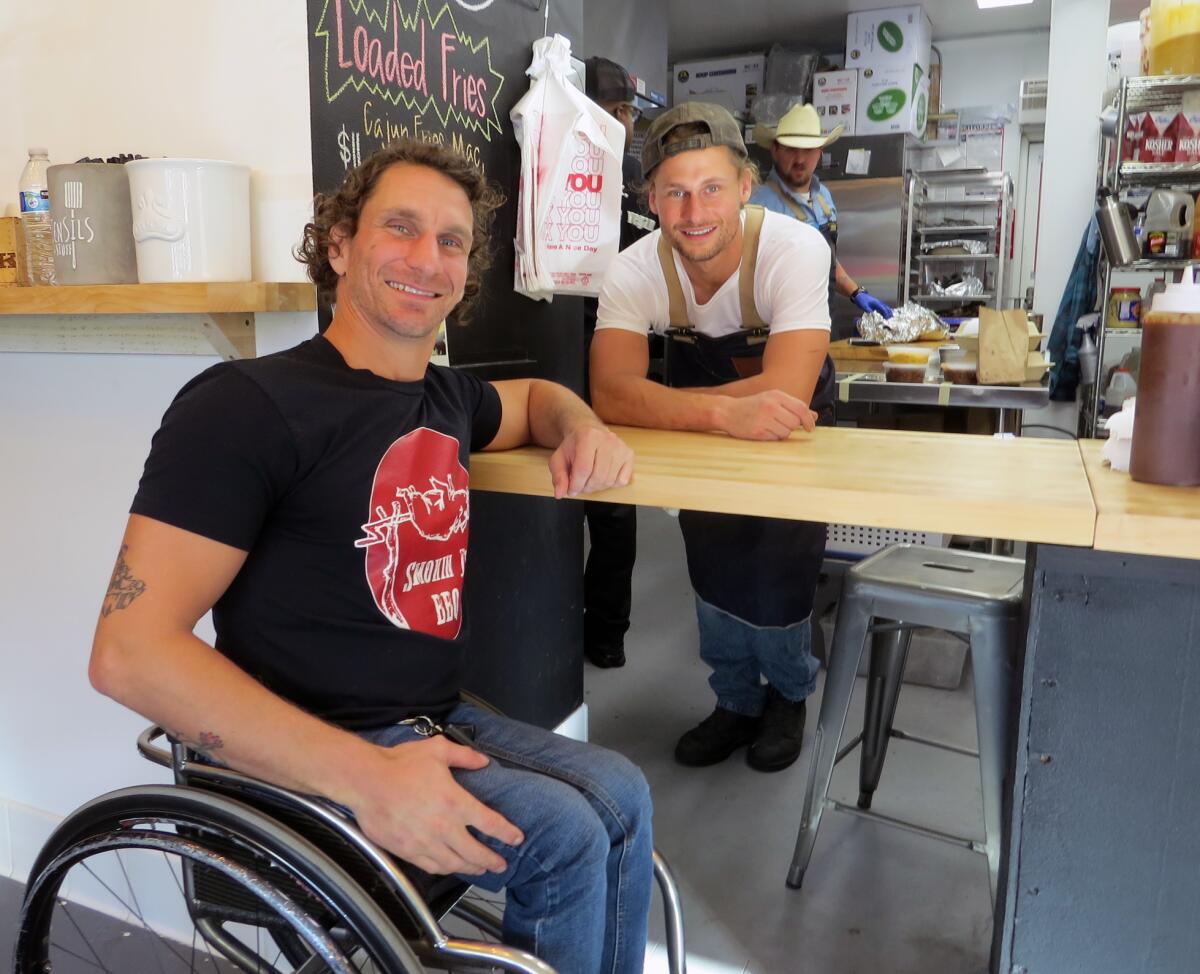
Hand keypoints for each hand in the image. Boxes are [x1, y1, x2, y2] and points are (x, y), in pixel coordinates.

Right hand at [350, 737, 523, 875]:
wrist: (365, 781)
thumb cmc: (400, 764)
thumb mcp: (438, 750)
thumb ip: (464, 756)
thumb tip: (483, 761)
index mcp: (455, 802)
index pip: (490, 823)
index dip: (507, 833)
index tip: (516, 839)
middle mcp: (443, 827)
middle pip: (475, 852)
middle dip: (492, 860)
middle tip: (501, 864)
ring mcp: (425, 842)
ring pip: (454, 864)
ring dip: (471, 869)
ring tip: (480, 869)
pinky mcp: (407, 851)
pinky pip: (431, 867)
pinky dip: (445, 870)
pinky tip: (450, 868)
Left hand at [548, 423, 633, 498]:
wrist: (588, 431)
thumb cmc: (574, 446)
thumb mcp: (559, 458)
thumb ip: (558, 476)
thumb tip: (560, 493)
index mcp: (588, 437)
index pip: (583, 470)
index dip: (576, 485)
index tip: (571, 490)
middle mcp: (607, 440)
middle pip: (598, 477)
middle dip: (586, 487)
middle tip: (580, 484)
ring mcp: (620, 447)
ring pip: (609, 480)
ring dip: (597, 486)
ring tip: (590, 479)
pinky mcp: (629, 454)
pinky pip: (622, 480)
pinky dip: (611, 483)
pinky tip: (603, 475)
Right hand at [718, 390, 816, 440]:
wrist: (727, 411)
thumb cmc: (752, 406)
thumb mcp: (773, 400)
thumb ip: (793, 407)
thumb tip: (814, 416)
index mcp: (776, 395)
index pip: (801, 408)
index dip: (809, 420)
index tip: (810, 427)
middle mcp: (771, 406)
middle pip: (795, 422)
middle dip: (791, 427)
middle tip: (781, 424)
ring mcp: (764, 419)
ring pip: (786, 432)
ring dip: (782, 433)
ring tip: (770, 426)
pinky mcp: (758, 431)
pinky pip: (775, 438)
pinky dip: (772, 437)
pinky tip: (763, 430)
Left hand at [852, 289, 892, 318]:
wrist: (859, 295)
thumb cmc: (861, 300)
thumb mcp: (863, 305)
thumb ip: (867, 309)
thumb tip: (871, 313)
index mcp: (876, 303)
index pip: (883, 308)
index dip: (885, 313)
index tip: (887, 318)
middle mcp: (878, 303)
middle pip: (886, 308)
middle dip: (889, 312)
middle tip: (892, 317)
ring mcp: (877, 303)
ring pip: (885, 307)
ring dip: (888, 311)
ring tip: (891, 316)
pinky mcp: (876, 304)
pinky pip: (882, 307)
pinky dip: (885, 310)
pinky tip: (885, 313)